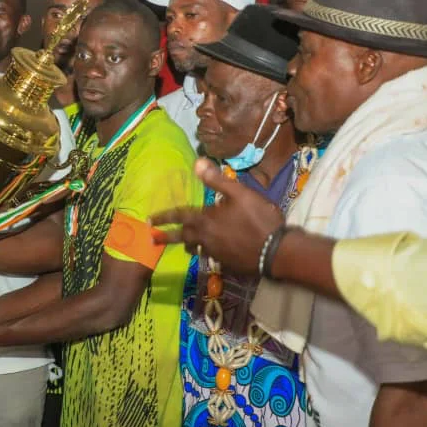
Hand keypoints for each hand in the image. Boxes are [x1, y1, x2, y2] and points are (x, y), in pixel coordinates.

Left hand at [148, 158, 283, 275]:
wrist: (277, 251)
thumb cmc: (259, 219)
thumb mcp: (240, 193)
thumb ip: (217, 179)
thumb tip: (197, 162)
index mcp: (205, 220)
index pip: (179, 216)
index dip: (163, 217)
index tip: (149, 220)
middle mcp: (205, 238)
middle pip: (181, 237)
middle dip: (165, 236)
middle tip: (152, 238)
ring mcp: (215, 253)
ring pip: (195, 248)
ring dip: (188, 245)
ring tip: (185, 244)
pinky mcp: (226, 264)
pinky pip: (211, 257)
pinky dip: (207, 252)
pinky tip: (212, 251)